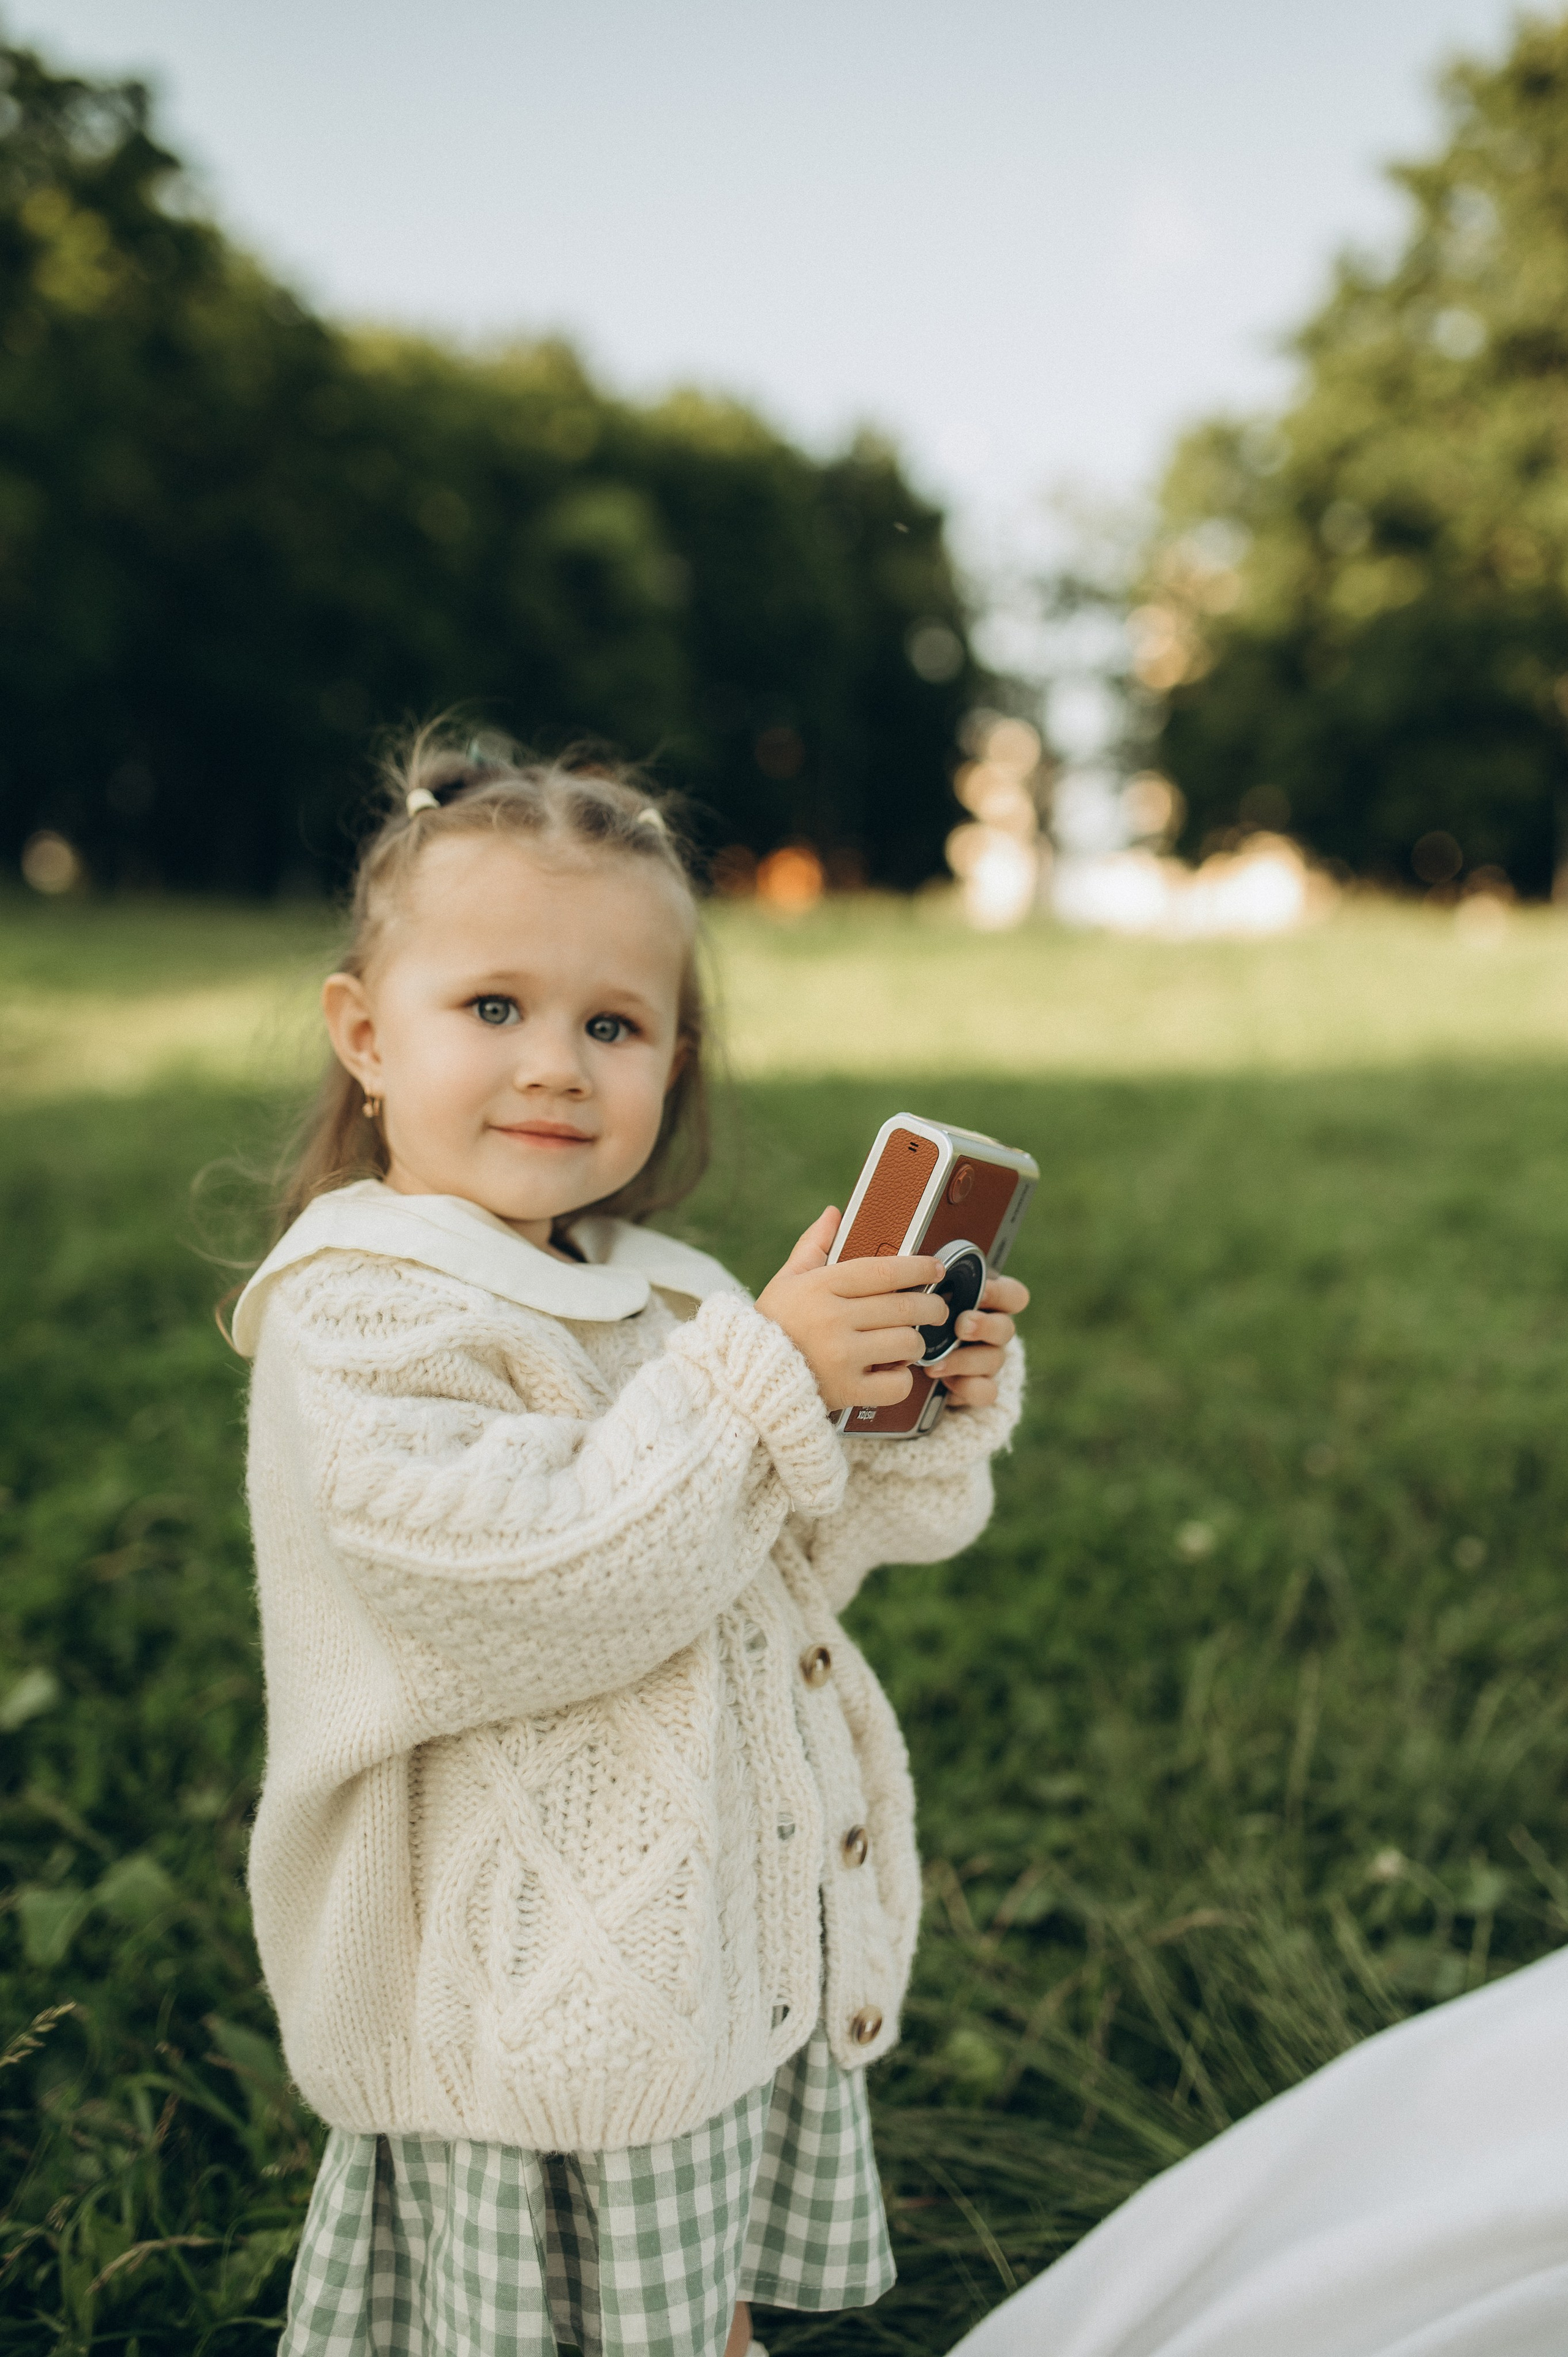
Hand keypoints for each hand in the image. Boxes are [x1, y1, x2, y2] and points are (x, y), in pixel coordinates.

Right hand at [756, 1208, 949, 1411]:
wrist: (745, 1379)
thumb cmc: (772, 1325)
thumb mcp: (786, 1281)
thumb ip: (813, 1246)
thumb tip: (834, 1213)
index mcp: (820, 1287)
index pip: (885, 1271)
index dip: (919, 1268)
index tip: (937, 1268)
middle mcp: (833, 1320)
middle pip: (905, 1307)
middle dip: (932, 1306)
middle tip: (937, 1307)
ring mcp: (841, 1358)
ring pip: (907, 1343)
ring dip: (915, 1342)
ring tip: (907, 1342)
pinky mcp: (847, 1392)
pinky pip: (898, 1384)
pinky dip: (902, 1379)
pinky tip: (892, 1372)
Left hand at [934, 1271, 1027, 1409]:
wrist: (923, 1366)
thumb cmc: (927, 1320)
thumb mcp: (931, 1301)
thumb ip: (933, 1290)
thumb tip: (918, 1278)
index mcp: (989, 1304)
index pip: (1013, 1295)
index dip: (1001, 1293)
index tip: (980, 1291)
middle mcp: (995, 1332)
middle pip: (1006, 1328)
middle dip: (984, 1326)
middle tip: (961, 1326)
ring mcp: (991, 1361)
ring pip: (994, 1360)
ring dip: (964, 1361)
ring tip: (934, 1365)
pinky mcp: (982, 1388)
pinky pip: (986, 1391)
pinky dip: (966, 1387)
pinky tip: (944, 1383)